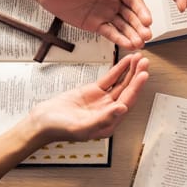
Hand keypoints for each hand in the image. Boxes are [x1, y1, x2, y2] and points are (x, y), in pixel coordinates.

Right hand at [27, 53, 149, 142]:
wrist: (41, 122)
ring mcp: (103, 100)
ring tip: (140, 58)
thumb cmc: (58, 129)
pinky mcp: (95, 91)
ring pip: (121, 83)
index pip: (127, 102)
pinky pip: (110, 78)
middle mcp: (110, 111)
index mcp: (110, 123)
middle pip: (128, 91)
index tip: (143, 75)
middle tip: (145, 62)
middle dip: (138, 76)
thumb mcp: (81, 126)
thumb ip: (103, 118)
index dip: (136, 88)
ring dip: (131, 71)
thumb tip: (122, 109)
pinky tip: (127, 61)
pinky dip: (119, 69)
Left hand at [36, 0, 152, 49]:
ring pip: (124, 27)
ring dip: (133, 35)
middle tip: (147, 35)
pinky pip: (111, 33)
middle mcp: (113, 2)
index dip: (142, 11)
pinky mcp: (96, 25)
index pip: (134, 1)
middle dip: (140, 27)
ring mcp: (105, 14)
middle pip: (132, 16)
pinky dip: (120, 39)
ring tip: (140, 44)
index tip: (147, 20)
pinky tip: (128, 44)